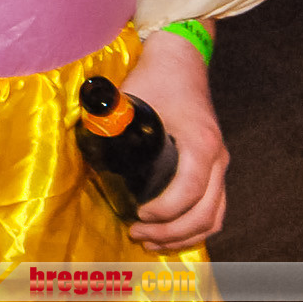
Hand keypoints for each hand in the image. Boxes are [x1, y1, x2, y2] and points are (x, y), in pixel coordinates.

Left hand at [119, 25, 226, 251]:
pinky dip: (196, 226)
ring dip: (184, 235)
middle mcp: (217, 158)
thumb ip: (107, 119)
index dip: (165, 210)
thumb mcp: (129, 96)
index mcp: (200, 143)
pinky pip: (215, 207)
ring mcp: (220, 163)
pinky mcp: (215, 166)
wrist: (181, 60)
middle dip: (170, 231)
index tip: (138, 215)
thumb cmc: (156, 78)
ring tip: (151, 241)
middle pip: (205, 212)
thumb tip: (82, 142)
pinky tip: (171, 232)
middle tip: (137, 234)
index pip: (189, 190)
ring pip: (214, 215)